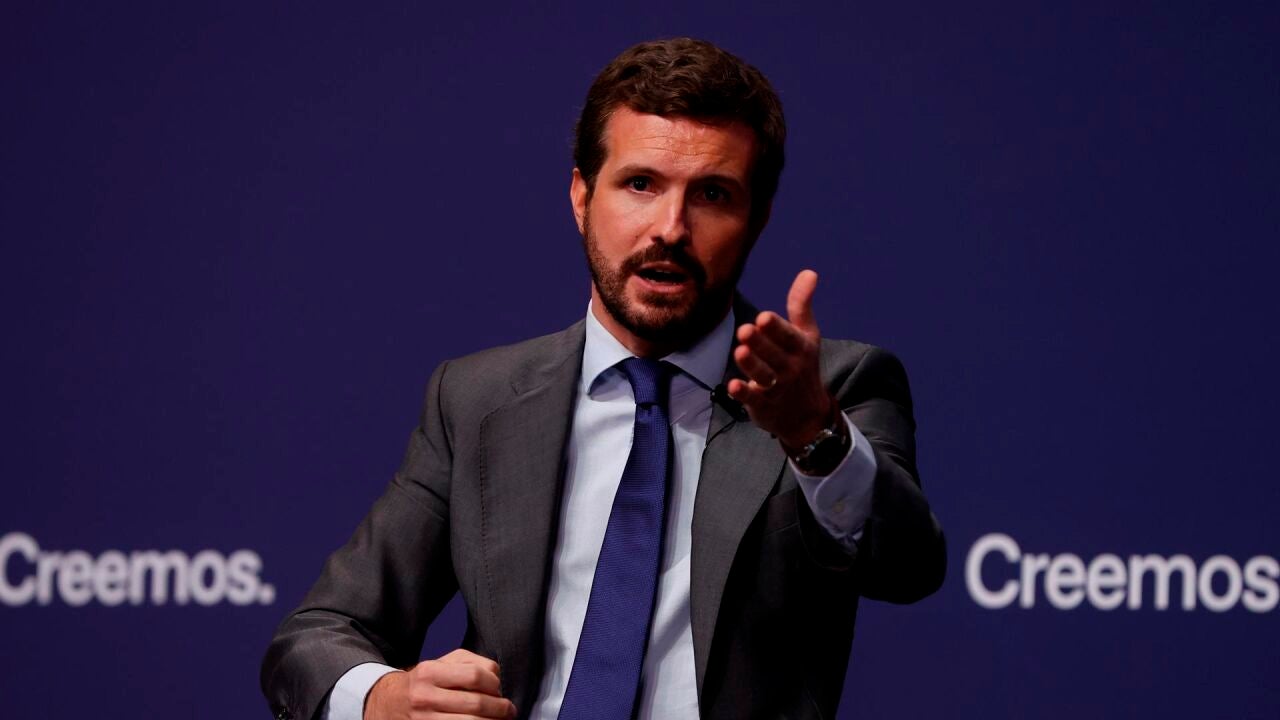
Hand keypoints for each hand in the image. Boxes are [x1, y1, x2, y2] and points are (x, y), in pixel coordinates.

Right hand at [364, 649, 515, 719]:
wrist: (388, 703)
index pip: (476, 676)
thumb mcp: (442, 662)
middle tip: (509, 711)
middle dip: (500, 709)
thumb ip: (472, 663)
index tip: (501, 691)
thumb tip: (497, 677)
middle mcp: (424, 697)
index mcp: (430, 672)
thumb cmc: (424, 682)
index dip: (496, 685)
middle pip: (476, 704)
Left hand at [727, 269, 835, 449]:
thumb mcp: (807, 336)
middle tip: (745, 330)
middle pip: (774, 356)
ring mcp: (777, 389)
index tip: (763, 317)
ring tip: (739, 351)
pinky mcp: (763, 406)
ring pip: (764, 376)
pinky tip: (732, 385)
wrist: (808, 416)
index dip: (777, 328)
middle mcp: (790, 368)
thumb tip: (809, 272)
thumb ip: (801, 306)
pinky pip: (753, 400)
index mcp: (800, 348)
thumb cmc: (803, 367)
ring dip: (752, 365)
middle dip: (761, 343)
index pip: (789, 337)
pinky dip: (744, 394)